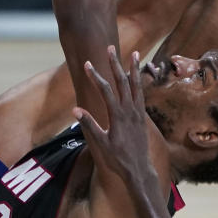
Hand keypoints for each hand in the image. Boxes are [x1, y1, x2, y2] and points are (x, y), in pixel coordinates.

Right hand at [74, 47, 158, 193]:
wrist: (138, 169)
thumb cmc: (117, 158)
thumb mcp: (100, 143)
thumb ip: (89, 125)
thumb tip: (75, 110)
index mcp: (118, 116)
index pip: (106, 91)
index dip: (96, 76)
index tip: (87, 64)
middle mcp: (130, 110)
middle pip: (122, 82)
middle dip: (115, 64)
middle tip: (111, 48)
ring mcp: (138, 112)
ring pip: (136, 85)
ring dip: (134, 68)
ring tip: (134, 53)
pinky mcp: (142, 116)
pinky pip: (141, 94)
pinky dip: (139, 82)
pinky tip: (138, 75)